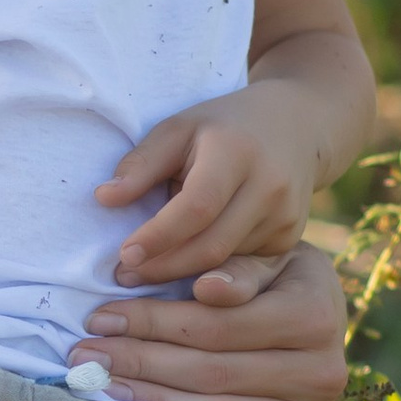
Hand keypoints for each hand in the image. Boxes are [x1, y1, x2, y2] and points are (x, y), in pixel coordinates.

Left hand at [66, 238, 348, 400]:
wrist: (324, 306)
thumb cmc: (278, 274)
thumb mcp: (268, 256)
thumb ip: (238, 270)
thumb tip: (206, 287)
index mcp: (310, 315)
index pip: (214, 324)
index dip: (152, 321)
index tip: (100, 318)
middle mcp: (318, 368)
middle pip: (211, 370)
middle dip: (139, 361)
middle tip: (84, 357)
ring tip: (104, 389)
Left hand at [95, 77, 326, 290]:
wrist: (296, 125)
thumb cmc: (222, 127)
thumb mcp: (179, 129)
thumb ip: (142, 163)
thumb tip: (104, 199)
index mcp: (238, 152)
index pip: (196, 206)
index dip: (159, 236)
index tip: (124, 254)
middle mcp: (270, 187)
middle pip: (211, 245)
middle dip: (163, 267)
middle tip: (124, 275)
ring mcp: (286, 217)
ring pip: (225, 263)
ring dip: (181, 274)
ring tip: (143, 271)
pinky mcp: (290, 239)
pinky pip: (242, 267)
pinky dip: (208, 273)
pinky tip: (181, 269)